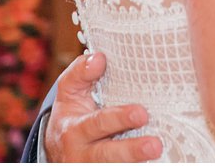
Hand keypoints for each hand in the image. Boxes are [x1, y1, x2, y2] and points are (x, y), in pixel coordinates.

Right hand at [45, 52, 162, 162]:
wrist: (57, 148)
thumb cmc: (72, 113)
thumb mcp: (69, 91)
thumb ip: (81, 72)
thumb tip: (99, 58)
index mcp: (74, 129)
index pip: (98, 123)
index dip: (119, 119)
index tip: (141, 113)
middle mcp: (82, 153)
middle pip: (107, 154)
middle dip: (131, 150)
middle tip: (155, 144)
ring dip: (134, 162)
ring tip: (157, 152)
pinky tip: (156, 163)